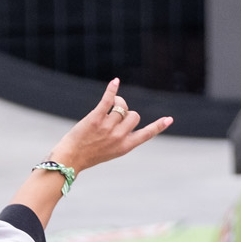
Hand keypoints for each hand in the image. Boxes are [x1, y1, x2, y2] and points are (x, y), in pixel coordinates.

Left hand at [50, 79, 172, 174]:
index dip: (158, 126)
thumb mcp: (110, 150)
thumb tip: (126, 112)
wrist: (71, 159)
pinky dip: (112, 89)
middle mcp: (119, 138)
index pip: (146, 135)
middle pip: (134, 115)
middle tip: (114, 115)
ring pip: (121, 106)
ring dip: (116, 103)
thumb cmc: (89, 154)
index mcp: (125, 147)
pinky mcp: (96, 119)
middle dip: (127, 112)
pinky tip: (115, 82)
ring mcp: (108, 128)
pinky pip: (108, 100)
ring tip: (107, 108)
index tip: (169, 119)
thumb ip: (121, 136)